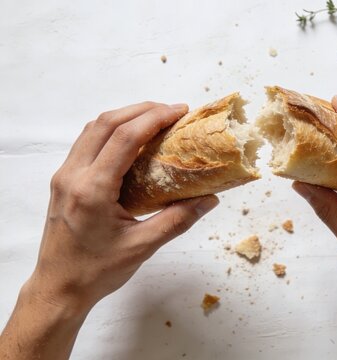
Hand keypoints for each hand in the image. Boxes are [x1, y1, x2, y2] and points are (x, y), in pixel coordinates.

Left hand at [1, 101, 218, 359]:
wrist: (59, 287)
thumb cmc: (98, 271)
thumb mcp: (143, 246)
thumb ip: (178, 219)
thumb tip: (210, 199)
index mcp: (92, 190)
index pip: (125, 138)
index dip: (155, 118)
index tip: (180, 111)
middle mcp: (73, 175)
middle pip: (106, 123)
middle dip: (142, 110)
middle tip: (173, 112)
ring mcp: (64, 175)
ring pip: (93, 128)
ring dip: (125, 117)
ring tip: (156, 119)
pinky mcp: (64, 180)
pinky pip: (88, 142)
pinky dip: (112, 131)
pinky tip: (132, 139)